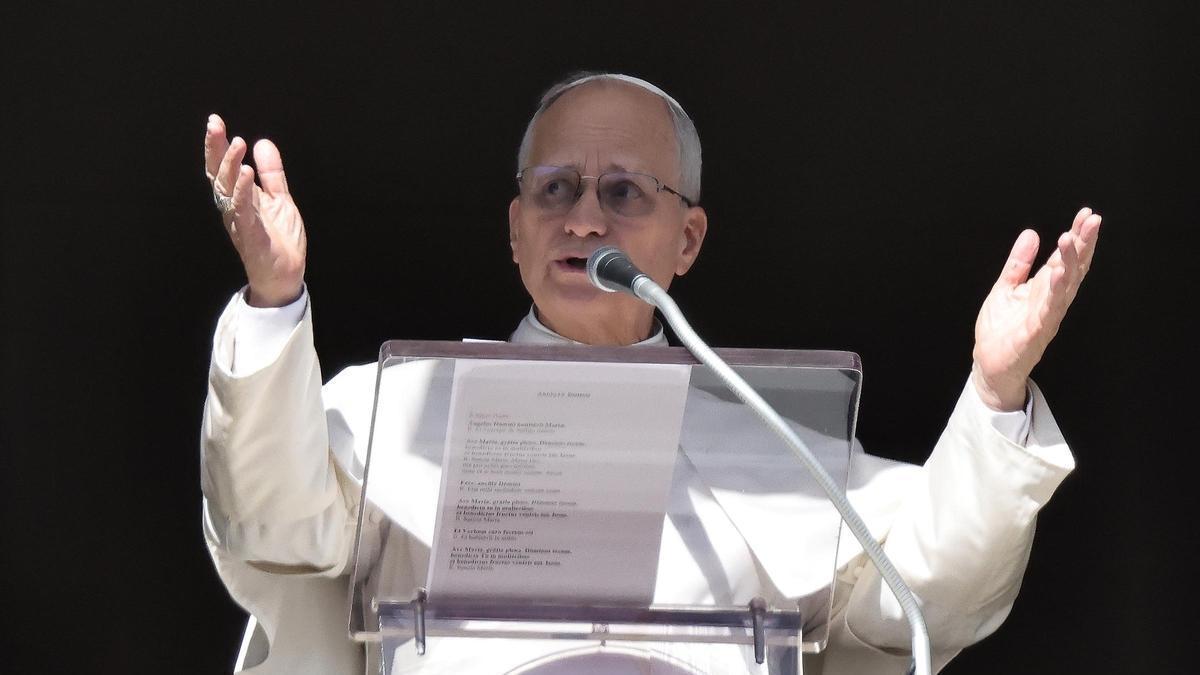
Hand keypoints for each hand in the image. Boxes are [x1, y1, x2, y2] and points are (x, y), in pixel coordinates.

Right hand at [204, 114, 305, 306]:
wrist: (285, 275)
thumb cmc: (278, 240)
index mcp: (238, 197)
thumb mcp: (279, 199)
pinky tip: (246, 172)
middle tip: (215, 124)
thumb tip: (263, 142)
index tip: (215, 121)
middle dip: (215, 148)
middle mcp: (233, 207)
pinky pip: (243, 210)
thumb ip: (272, 173)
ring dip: (231, 165)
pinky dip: (243, 190)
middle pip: (217, 173)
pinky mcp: (251, 234)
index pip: (222, 167)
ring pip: (227, 189)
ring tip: (238, 142)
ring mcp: (240, 220)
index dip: (217, 145)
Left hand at [971, 206, 1102, 409]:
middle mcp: (1051, 301)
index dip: (1077, 237)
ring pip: (1064, 287)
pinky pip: (1048, 310)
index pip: (1066, 259)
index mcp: (1045, 289)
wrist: (989, 365)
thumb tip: (1031, 233)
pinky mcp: (1035, 333)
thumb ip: (1018, 263)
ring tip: (1070, 239)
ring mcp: (1046, 317)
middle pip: (1073, 269)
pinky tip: (1056, 274)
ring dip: (1069, 263)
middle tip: (1091, 220)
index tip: (1086, 215)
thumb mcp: (1005, 288)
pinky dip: (1054, 292)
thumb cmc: (1001, 330)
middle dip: (1083, 244)